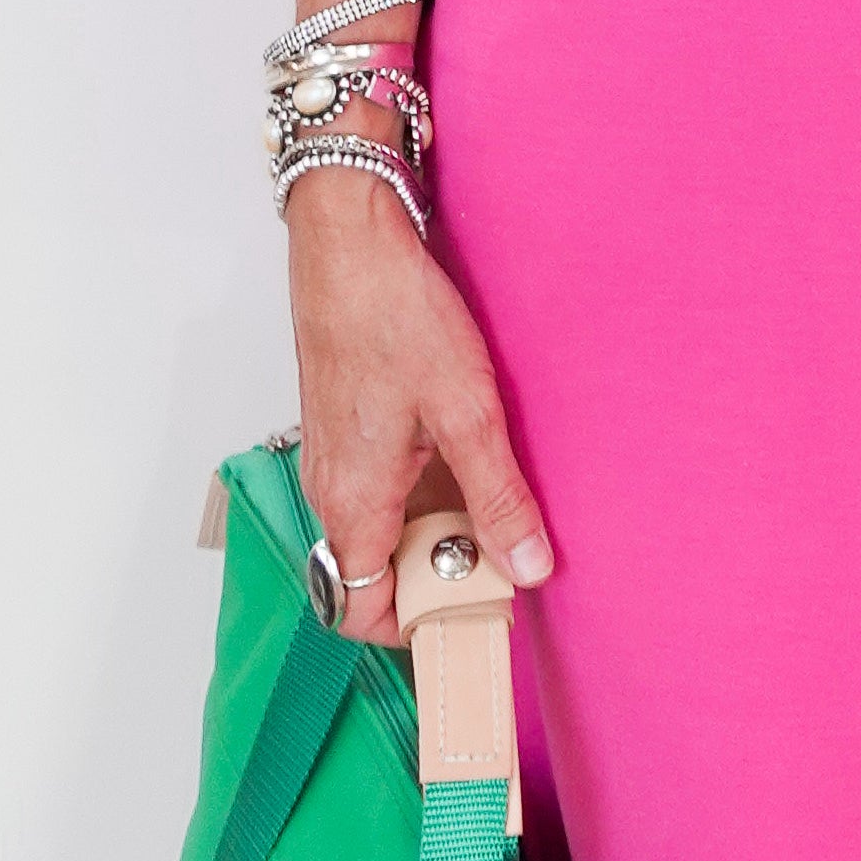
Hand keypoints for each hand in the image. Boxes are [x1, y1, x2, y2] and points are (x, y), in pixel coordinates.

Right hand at [286, 174, 553, 638]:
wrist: (348, 235)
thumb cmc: (391, 311)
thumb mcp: (466, 411)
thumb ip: (498, 497)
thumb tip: (528, 567)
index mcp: (351, 502)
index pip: (360, 612)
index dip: (416, 624)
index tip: (477, 608)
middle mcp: (331, 489)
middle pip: (377, 572)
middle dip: (439, 573)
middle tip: (504, 550)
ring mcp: (335, 455)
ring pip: (384, 525)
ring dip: (437, 525)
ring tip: (495, 494)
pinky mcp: (347, 423)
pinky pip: (383, 483)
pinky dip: (426, 485)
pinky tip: (471, 449)